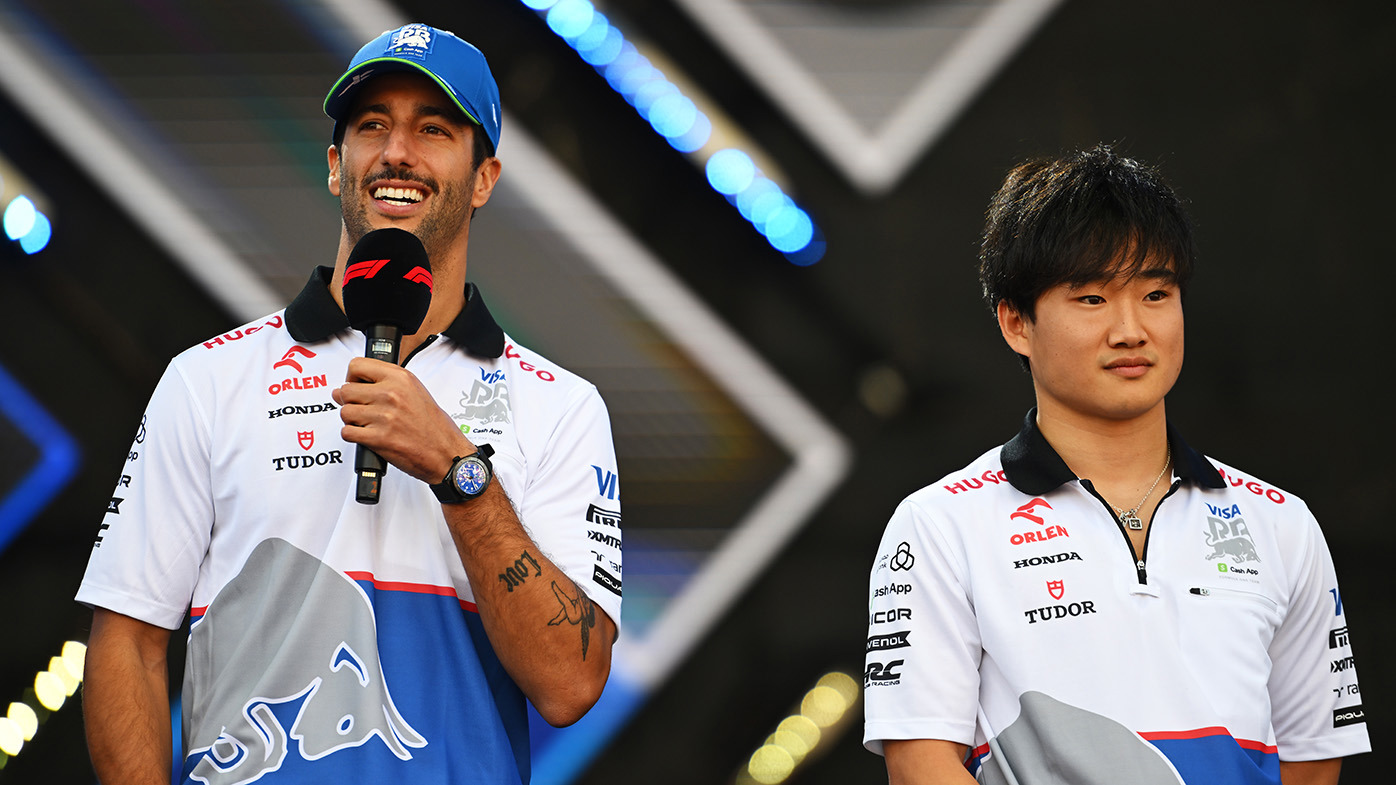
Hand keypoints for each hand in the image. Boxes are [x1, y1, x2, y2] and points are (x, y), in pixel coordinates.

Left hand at [332, 357, 471, 482]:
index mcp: (400, 378)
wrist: (445, 452)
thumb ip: (382, 384)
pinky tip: (367, 436)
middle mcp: (391, 394)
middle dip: (350, 402)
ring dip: (352, 420)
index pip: (357, 366)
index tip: (357, 386)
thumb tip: (344, 388)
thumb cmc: (433, 425)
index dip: (352, 377)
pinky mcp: (378, 438)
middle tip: (363, 410)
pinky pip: (347, 432)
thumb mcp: (414, 391)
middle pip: (346, 390)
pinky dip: (353, 436)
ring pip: (345, 412)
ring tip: (368, 424)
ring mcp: (384, 416)